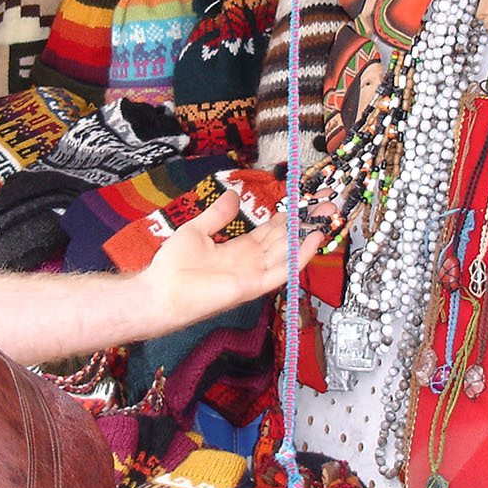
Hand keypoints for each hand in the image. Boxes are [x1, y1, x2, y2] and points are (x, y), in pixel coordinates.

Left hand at [138, 190, 323, 334]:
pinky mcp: (253, 286)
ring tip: (327, 216)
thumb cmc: (172, 267)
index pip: (270, 232)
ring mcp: (254, 274)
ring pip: (288, 252)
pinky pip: (282, 271)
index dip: (288, 218)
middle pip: (285, 240)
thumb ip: (218, 215)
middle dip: (305, 223)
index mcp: (238, 250)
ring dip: (308, 235)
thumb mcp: (196, 230)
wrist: (160, 292)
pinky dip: (299, 256)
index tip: (303, 204)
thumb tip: (233, 195)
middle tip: (326, 205)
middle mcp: (250, 262)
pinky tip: (313, 239)